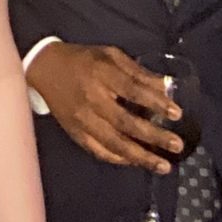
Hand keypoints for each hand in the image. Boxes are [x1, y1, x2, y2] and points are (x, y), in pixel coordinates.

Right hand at [26, 43, 181, 171]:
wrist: (44, 68)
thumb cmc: (82, 59)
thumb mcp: (110, 55)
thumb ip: (137, 72)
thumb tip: (165, 88)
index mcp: (100, 74)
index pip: (132, 91)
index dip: (156, 103)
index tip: (177, 114)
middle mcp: (91, 99)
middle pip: (126, 122)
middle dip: (154, 136)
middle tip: (177, 145)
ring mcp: (81, 119)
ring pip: (114, 143)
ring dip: (140, 157)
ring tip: (163, 166)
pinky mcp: (75, 132)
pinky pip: (99, 151)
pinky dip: (119, 159)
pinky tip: (136, 162)